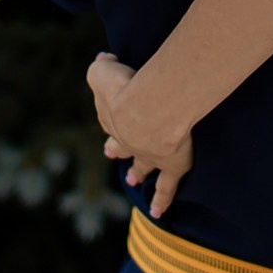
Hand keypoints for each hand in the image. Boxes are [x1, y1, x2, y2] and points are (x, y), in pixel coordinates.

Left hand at [87, 54, 193, 218]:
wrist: (149, 111)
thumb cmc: (127, 87)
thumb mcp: (102, 70)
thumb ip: (100, 65)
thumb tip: (104, 60)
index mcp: (113, 117)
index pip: (109, 119)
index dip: (109, 118)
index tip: (108, 119)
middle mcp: (127, 139)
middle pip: (120, 145)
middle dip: (116, 149)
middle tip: (110, 153)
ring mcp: (148, 155)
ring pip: (142, 167)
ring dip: (137, 172)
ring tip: (132, 180)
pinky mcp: (171, 165)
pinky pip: (166, 188)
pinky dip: (162, 200)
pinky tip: (158, 212)